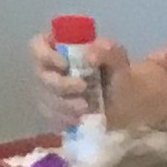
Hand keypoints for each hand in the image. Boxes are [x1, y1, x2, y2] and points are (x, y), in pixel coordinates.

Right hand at [24, 30, 166, 132]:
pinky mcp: (56, 113)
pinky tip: (79, 120)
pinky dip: (65, 120)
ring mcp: (50, 93)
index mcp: (58, 49)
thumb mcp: (117, 57)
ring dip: (64, 105)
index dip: (45, 55)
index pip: (37, 46)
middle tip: (83, 87)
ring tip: (86, 107)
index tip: (65, 64)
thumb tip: (89, 56)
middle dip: (60, 84)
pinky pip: (52, 118)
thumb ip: (107, 50)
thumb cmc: (118, 72)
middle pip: (41, 76)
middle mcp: (49, 70)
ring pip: (46, 99)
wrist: (129, 99)